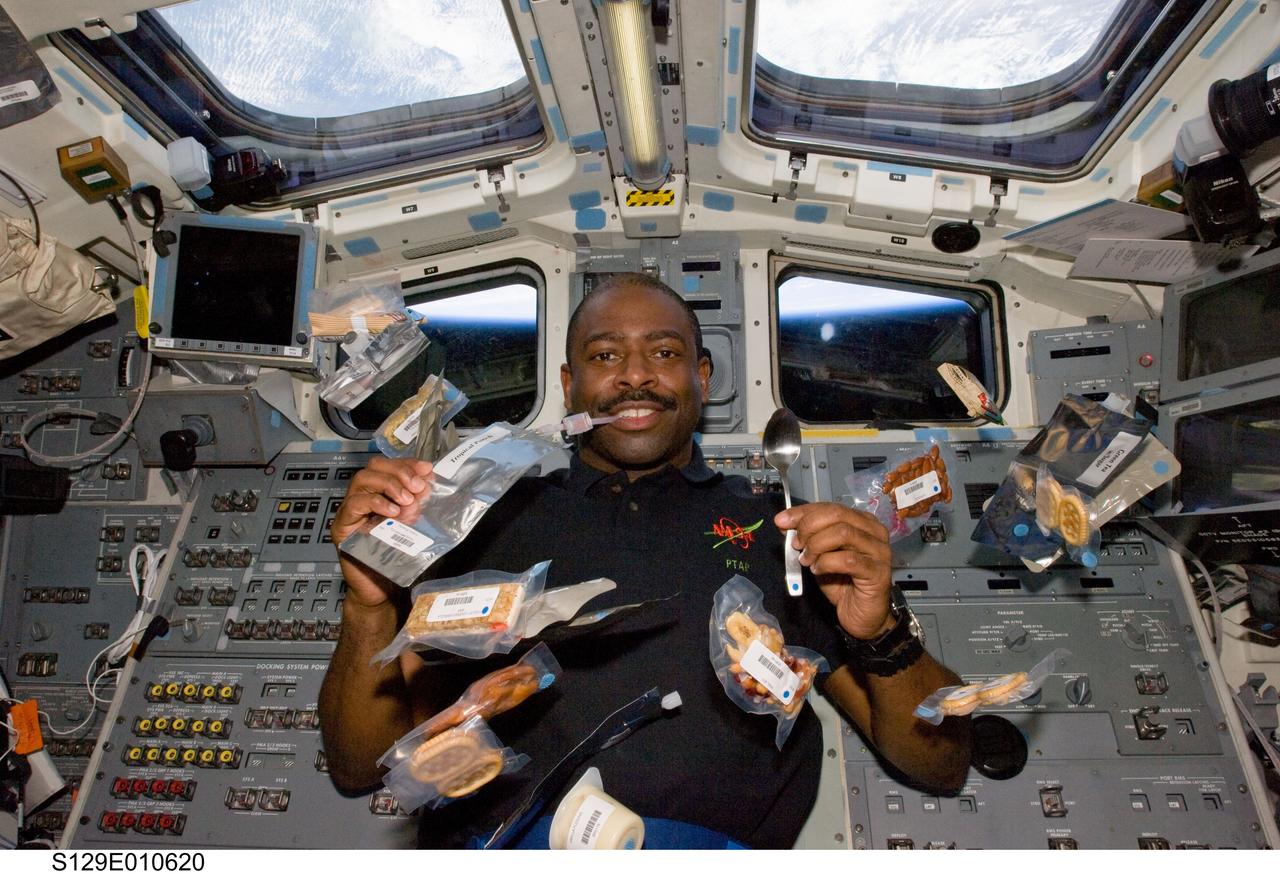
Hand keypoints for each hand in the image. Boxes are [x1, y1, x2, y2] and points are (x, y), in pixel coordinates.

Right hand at [331, 457, 432, 608]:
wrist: (380, 588)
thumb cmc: (395, 558)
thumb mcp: (413, 525)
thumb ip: (418, 504)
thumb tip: (428, 483)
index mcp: (378, 493)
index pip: (388, 466)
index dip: (406, 464)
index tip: (426, 469)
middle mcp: (361, 497)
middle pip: (373, 467)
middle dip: (399, 472)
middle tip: (417, 486)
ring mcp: (349, 511)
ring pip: (362, 480)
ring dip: (389, 484)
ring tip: (407, 499)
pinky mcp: (342, 527)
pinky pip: (353, 505)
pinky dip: (375, 503)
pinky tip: (392, 512)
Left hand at [774, 503, 893, 639]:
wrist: (861, 615)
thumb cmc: (842, 583)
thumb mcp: (819, 556)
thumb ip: (808, 538)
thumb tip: (784, 523)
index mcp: (861, 521)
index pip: (830, 507)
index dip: (803, 512)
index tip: (781, 521)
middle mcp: (874, 531)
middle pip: (837, 515)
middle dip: (809, 527)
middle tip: (796, 544)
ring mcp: (879, 550)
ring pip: (842, 533)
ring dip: (817, 546)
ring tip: (807, 560)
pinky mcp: (878, 571)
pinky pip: (848, 560)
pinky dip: (826, 563)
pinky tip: (818, 571)